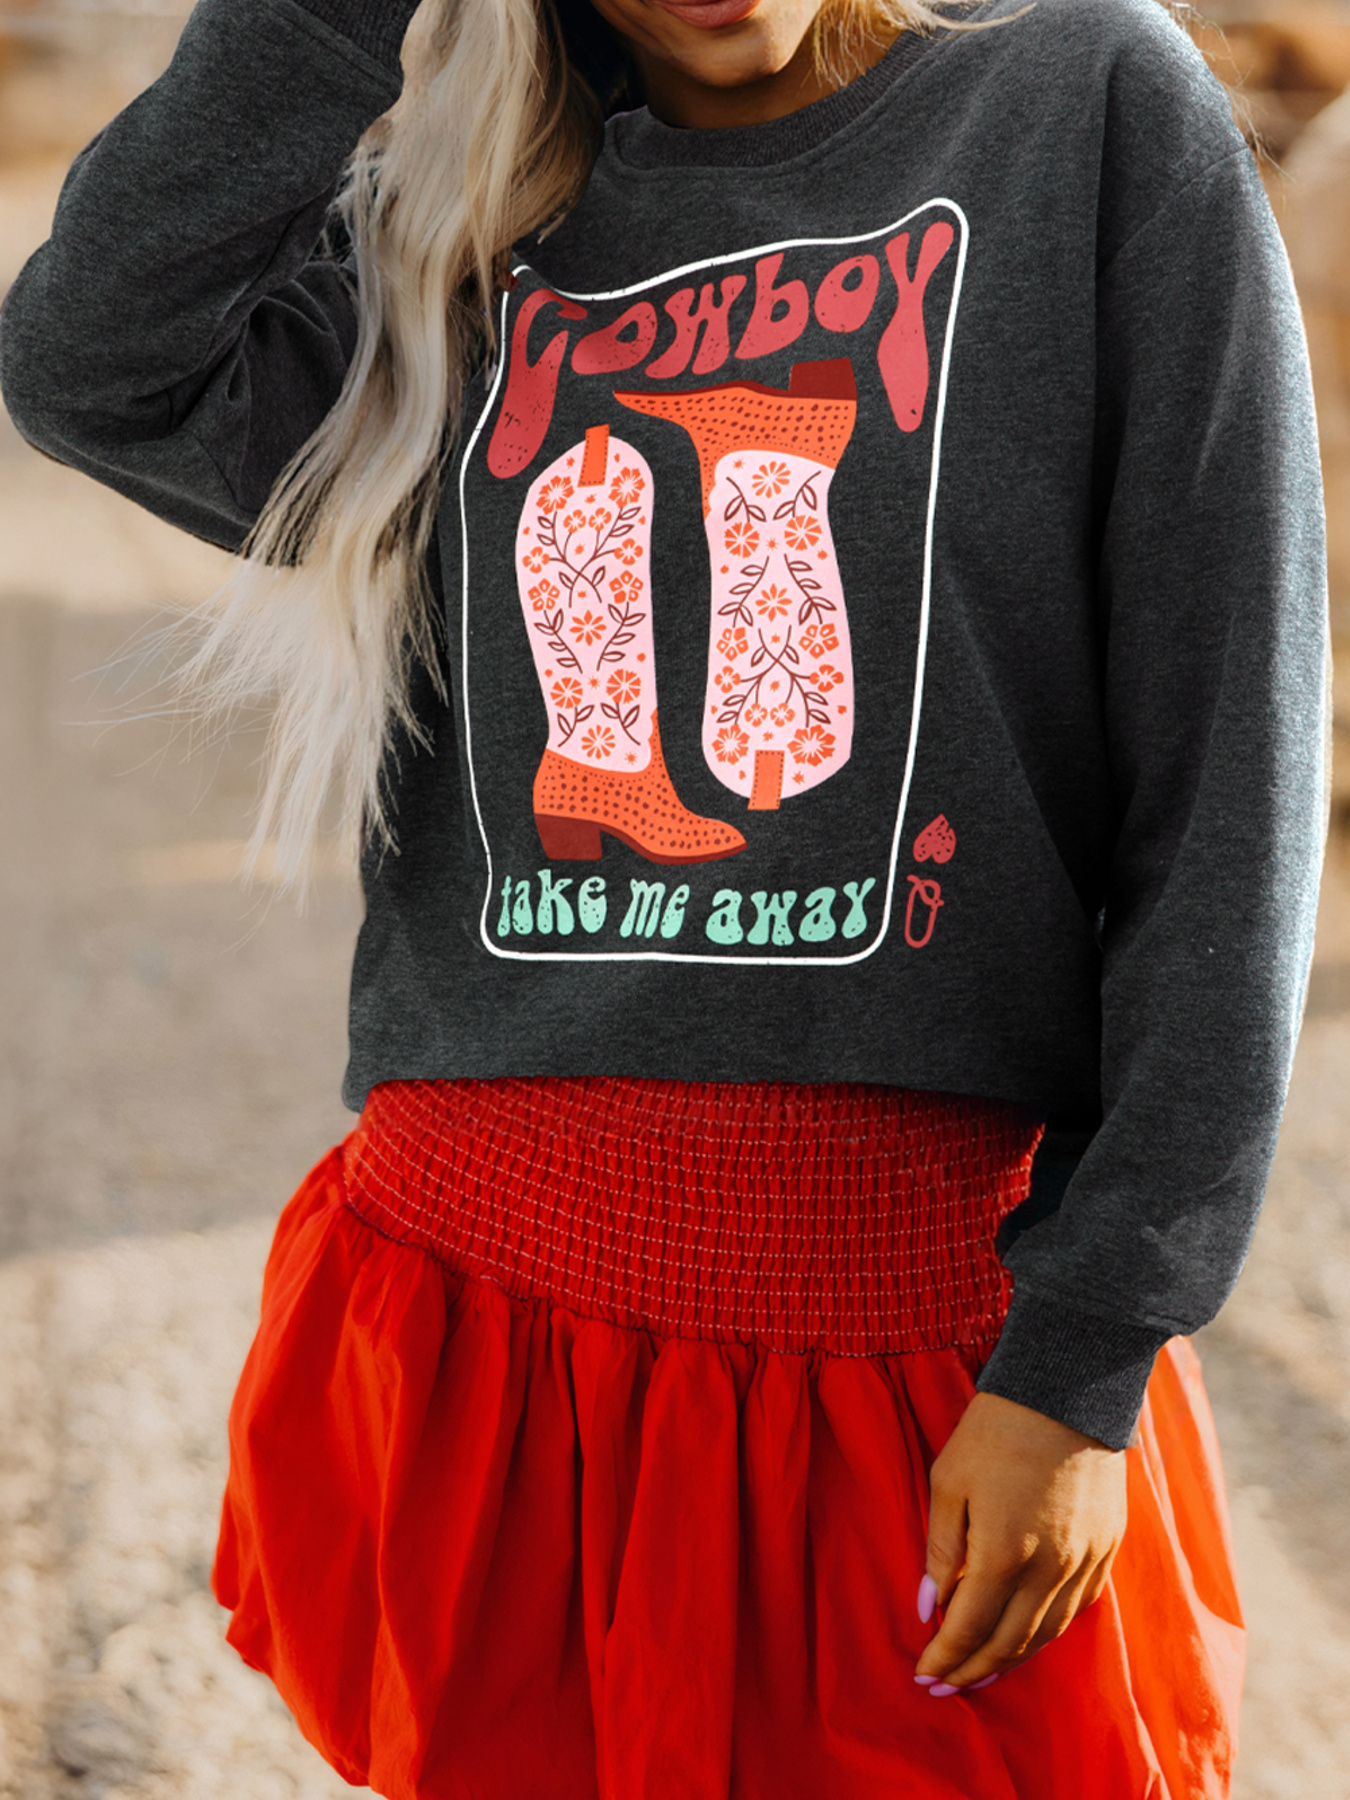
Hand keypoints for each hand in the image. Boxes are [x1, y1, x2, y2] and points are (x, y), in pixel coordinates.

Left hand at [913, 1391, 1127, 1694]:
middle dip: (973, 1670)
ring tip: (981, 1670)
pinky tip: (1027, 1634)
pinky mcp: (1108, 1548)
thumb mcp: (949, 1482)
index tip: (924, 1674)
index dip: (945, 1657)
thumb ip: (941, 1550)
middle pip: (1009, 1642)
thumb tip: (928, 1606)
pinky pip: (1077, 1608)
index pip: (969, 1628)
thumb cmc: (995, 1430)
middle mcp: (1050, 1569)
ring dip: (1011, 1658)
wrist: (1067, 1390)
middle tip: (945, 1685)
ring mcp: (1085, 1561)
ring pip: (1047, 1633)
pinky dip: (1048, 1630)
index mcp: (1005, 1553)